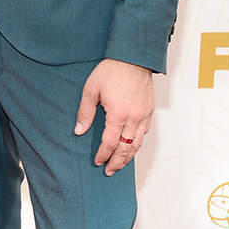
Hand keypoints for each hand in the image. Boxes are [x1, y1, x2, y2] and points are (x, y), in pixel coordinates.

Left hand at [75, 59, 153, 175]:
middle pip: (125, 149)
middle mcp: (134, 118)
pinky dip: (137, 142)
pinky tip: (131, 146)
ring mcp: (144, 115)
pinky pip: (145, 132)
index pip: (110, 143)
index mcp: (118, 115)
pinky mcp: (150, 110)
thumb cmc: (111, 71)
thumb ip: (85, 112)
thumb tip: (79, 131)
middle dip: (116, 162)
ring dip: (129, 156)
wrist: (133, 57)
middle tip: (109, 171)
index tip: (97, 161)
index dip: (103, 155)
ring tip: (120, 164)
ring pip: (137, 143)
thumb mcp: (91, 90)